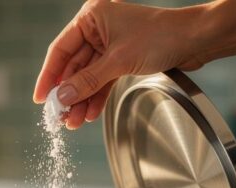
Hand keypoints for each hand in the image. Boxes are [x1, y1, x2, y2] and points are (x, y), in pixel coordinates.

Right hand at [34, 0, 205, 128]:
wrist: (195, 40)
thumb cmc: (161, 37)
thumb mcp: (118, 61)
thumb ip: (87, 81)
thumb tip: (61, 97)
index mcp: (91, 17)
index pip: (60, 50)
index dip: (48, 76)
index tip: (40, 99)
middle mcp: (98, 28)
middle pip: (73, 66)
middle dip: (68, 94)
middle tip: (58, 117)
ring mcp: (109, 44)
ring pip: (88, 77)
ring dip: (81, 100)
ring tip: (73, 122)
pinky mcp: (121, 58)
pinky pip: (102, 80)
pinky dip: (96, 97)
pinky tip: (89, 114)